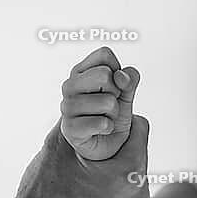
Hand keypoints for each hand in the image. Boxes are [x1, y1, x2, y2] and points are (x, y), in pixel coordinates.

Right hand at [12, 49, 148, 197]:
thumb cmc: (44, 188)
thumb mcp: (60, 142)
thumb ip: (83, 114)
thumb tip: (95, 92)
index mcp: (129, 169)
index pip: (140, 125)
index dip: (120, 116)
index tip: (103, 114)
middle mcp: (139, 191)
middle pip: (137, 147)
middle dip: (118, 139)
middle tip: (94, 136)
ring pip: (132, 167)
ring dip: (115, 160)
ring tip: (89, 160)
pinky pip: (127, 187)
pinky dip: (112, 179)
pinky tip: (90, 179)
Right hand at [60, 46, 140, 160]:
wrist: (105, 143)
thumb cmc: (112, 113)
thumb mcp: (126, 93)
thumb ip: (129, 79)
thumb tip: (121, 76)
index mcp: (81, 71)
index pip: (104, 54)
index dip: (117, 70)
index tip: (114, 86)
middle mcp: (69, 85)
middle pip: (104, 75)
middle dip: (116, 93)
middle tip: (109, 104)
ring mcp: (67, 106)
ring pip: (107, 102)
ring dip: (114, 114)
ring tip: (105, 118)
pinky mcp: (70, 128)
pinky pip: (102, 123)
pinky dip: (109, 128)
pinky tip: (100, 130)